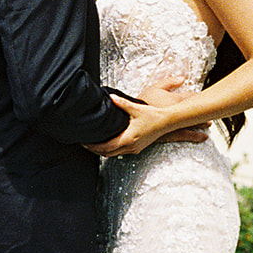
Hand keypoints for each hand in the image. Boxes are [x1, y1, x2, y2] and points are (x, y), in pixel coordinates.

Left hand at [87, 82, 208, 156]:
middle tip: (84, 143)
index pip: (106, 147)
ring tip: (93, 142)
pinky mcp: (137, 147)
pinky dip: (111, 149)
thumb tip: (111, 98)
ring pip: (113, 154)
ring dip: (103, 150)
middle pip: (107, 153)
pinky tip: (107, 141)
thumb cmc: (153, 116)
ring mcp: (134, 149)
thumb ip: (122, 103)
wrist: (167, 122)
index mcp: (128, 139)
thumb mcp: (136, 108)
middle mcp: (130, 147)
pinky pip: (120, 152)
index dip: (93, 146)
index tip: (84, 142)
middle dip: (95, 149)